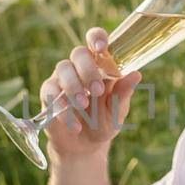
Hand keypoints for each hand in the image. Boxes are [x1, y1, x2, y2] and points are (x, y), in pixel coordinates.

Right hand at [40, 27, 140, 159]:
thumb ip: (123, 93)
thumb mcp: (117, 110)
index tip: (102, 49)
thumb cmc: (104, 122)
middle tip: (97, 91)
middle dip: (88, 70)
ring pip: (62, 69)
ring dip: (73, 86)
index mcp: (99, 64)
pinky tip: (75, 125)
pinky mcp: (48, 95)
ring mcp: (61, 79)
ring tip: (84, 106)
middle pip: (78, 52)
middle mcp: (78, 67)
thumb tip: (136, 74)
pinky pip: (50, 93)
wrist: (85, 146)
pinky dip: (63, 110)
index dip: (97, 38)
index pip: (95, 39)